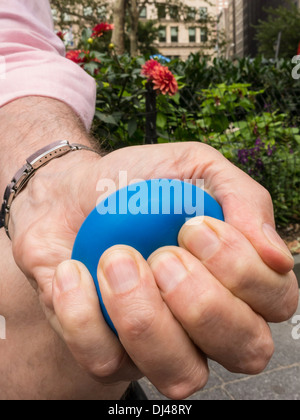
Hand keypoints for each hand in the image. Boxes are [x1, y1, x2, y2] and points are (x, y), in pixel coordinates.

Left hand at [10, 141, 297, 398]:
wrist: (71, 192)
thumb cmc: (139, 183)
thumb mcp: (196, 168)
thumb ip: (242, 200)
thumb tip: (277, 258)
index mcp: (236, 280)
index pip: (278, 303)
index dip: (243, 271)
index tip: (194, 226)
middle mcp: (207, 322)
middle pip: (245, 350)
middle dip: (202, 302)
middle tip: (162, 255)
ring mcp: (158, 344)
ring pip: (181, 375)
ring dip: (146, 317)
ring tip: (117, 260)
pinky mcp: (107, 351)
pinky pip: (107, 363)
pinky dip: (84, 315)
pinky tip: (75, 271)